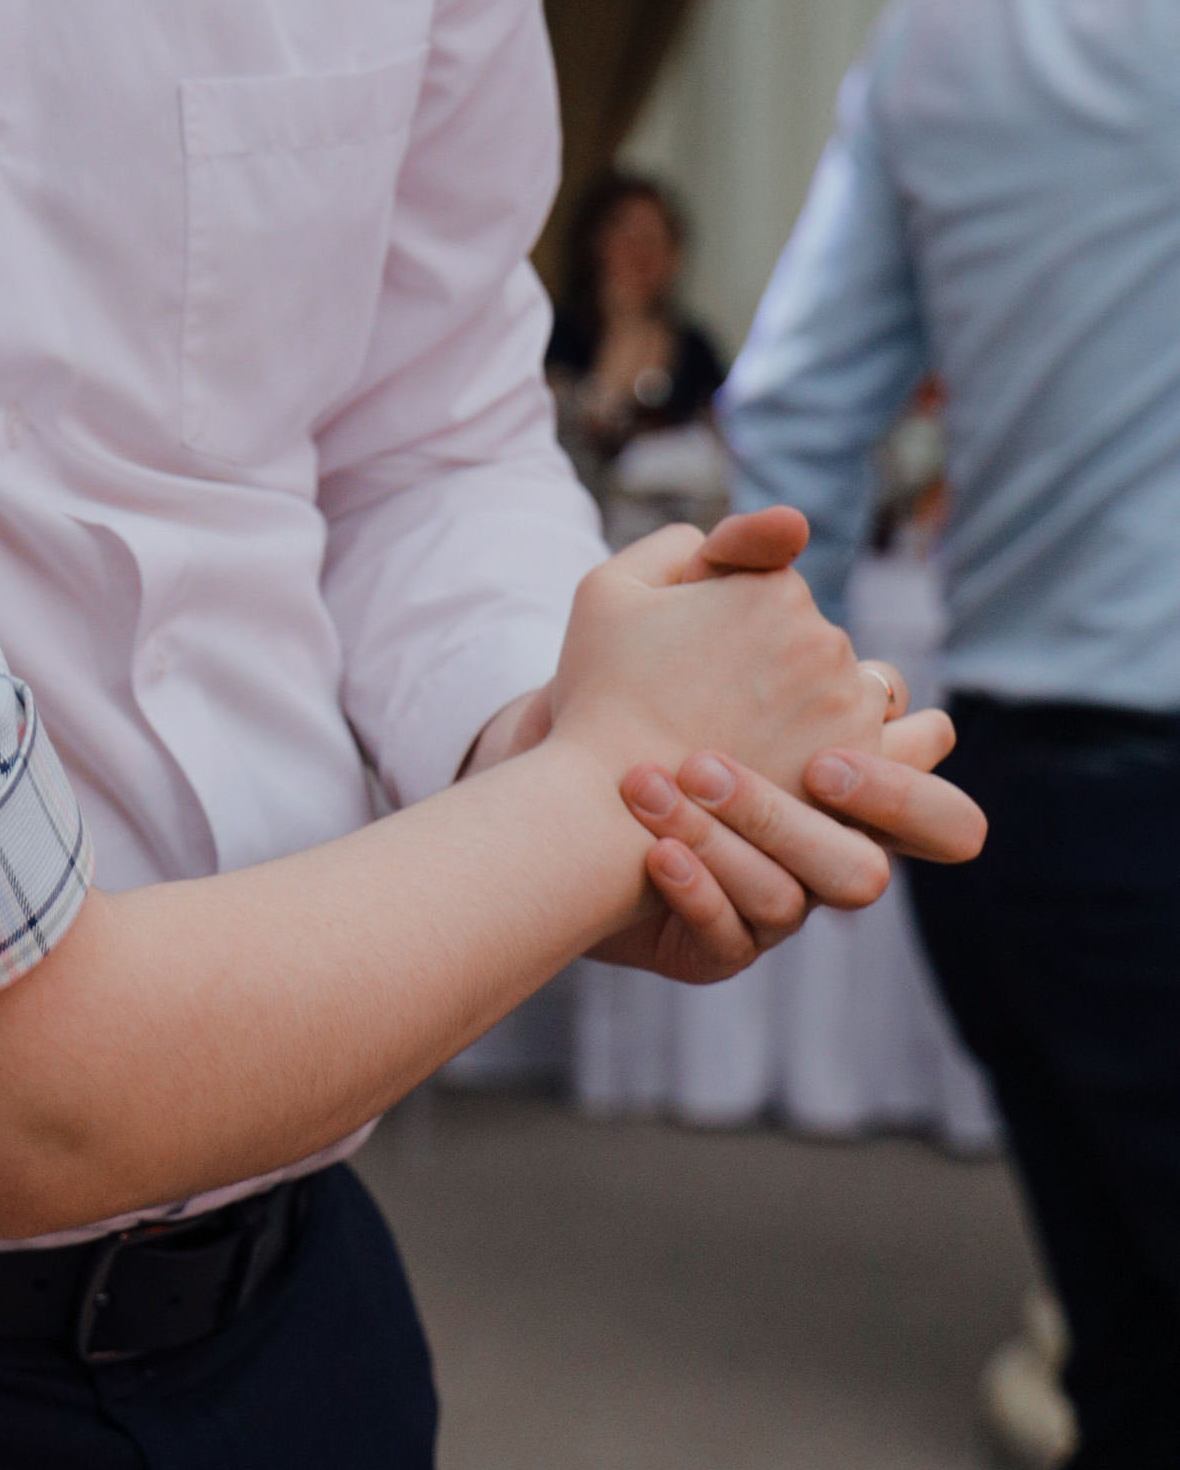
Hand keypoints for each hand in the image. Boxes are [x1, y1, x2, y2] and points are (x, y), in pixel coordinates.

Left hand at [550, 507, 980, 976]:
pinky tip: (653, 851)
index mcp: (827, 768)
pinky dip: (698, 894)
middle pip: (881, 856)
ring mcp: (771, 902)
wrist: (551, 784)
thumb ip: (720, 563)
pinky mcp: (714, 944)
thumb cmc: (620, 692)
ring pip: (796, 898)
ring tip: (665, 789)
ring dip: (741, 842)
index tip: (837, 735)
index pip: (917, 777)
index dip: (905, 766)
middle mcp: (813, 845)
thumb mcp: (647, 610)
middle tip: (815, 772)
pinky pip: (728, 937)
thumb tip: (790, 525)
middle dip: (871, 818)